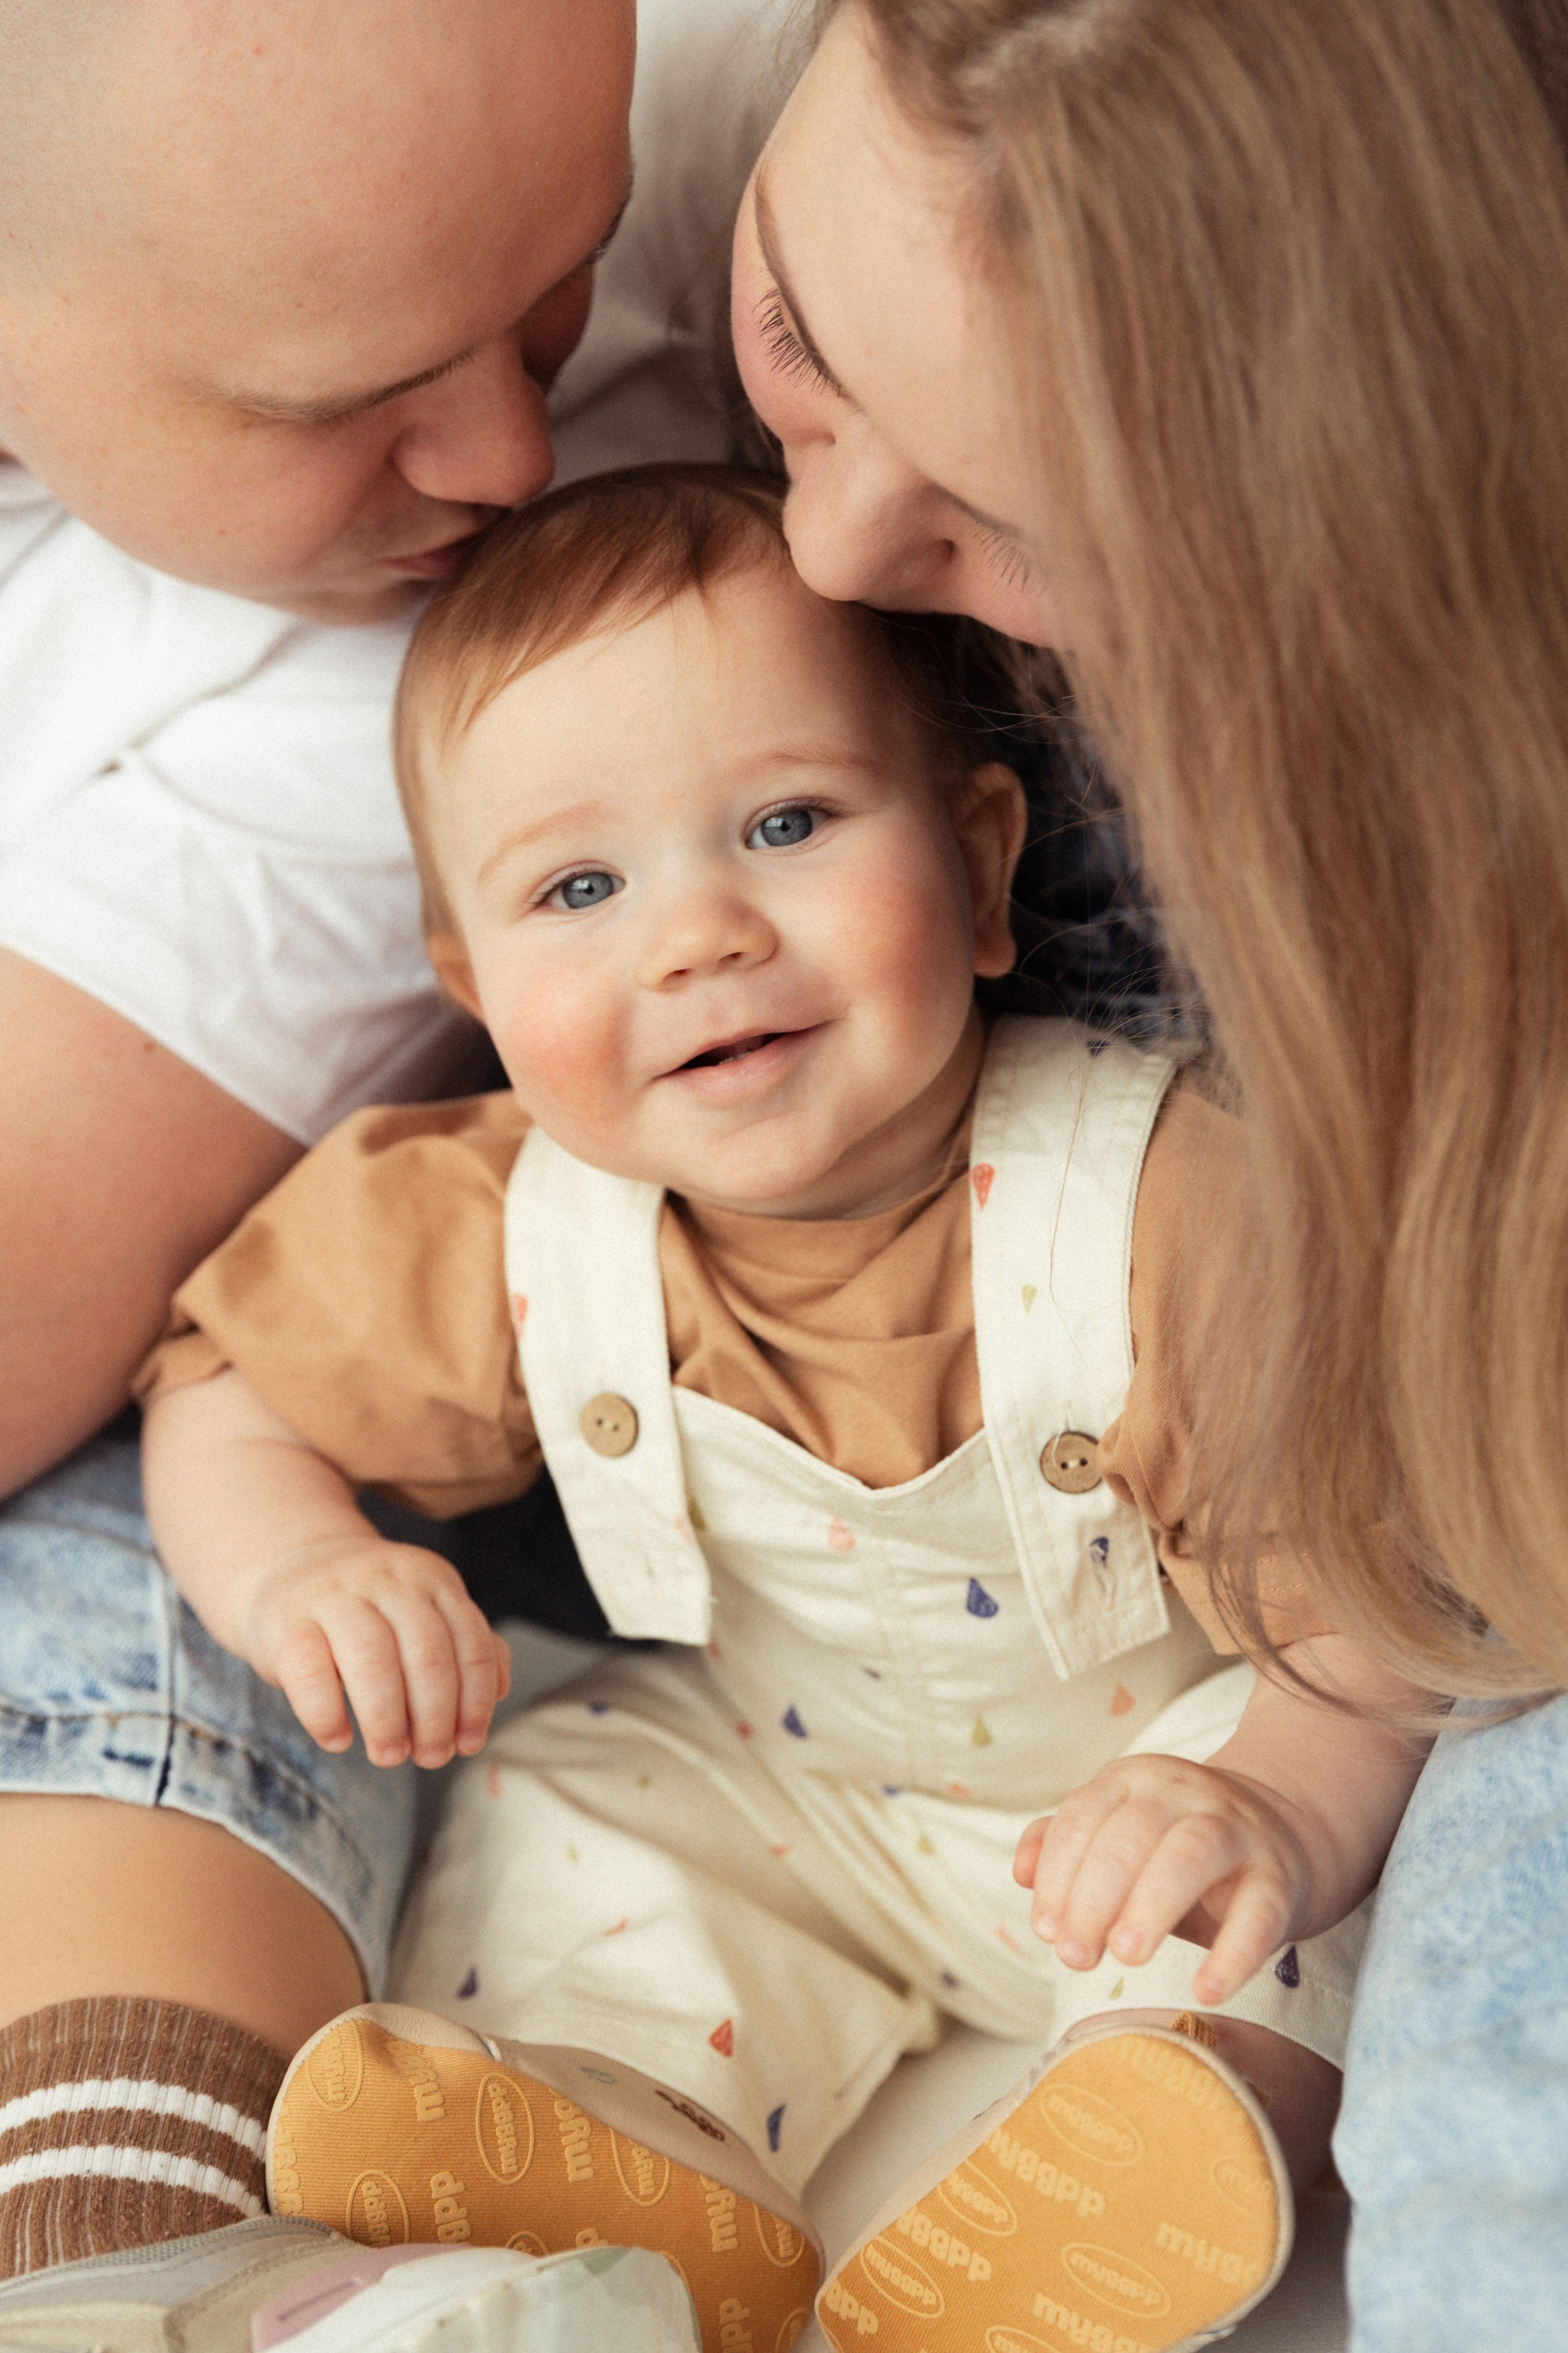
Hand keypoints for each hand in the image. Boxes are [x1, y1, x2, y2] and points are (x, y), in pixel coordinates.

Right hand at [235, 1536, 511, 1768]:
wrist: (287, 1568)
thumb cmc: (369, 1609)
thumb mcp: (423, 1611)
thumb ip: (464, 1645)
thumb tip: (500, 1690)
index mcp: (429, 1578)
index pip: (469, 1640)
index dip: (475, 1700)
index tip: (469, 1744)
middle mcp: (385, 1578)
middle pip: (426, 1651)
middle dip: (435, 1716)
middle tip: (431, 1758)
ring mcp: (333, 1595)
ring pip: (371, 1659)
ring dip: (387, 1719)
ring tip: (390, 1755)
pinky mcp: (285, 1622)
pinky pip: (310, 1672)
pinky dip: (328, 1714)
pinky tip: (339, 1739)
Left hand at [1013, 1753, 1314, 2005]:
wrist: (1282, 1833)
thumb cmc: (1177, 1846)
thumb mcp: (1119, 1834)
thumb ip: (1065, 1846)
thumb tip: (1020, 1872)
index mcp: (1135, 1780)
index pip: (1084, 1817)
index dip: (1057, 1875)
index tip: (1046, 1930)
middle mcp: (1185, 1794)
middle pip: (1130, 1837)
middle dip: (1093, 1899)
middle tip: (1075, 1956)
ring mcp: (1237, 1830)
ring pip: (1190, 1856)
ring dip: (1150, 1907)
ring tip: (1126, 1958)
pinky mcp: (1279, 1877)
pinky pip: (1259, 1913)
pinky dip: (1233, 1954)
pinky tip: (1206, 1990)